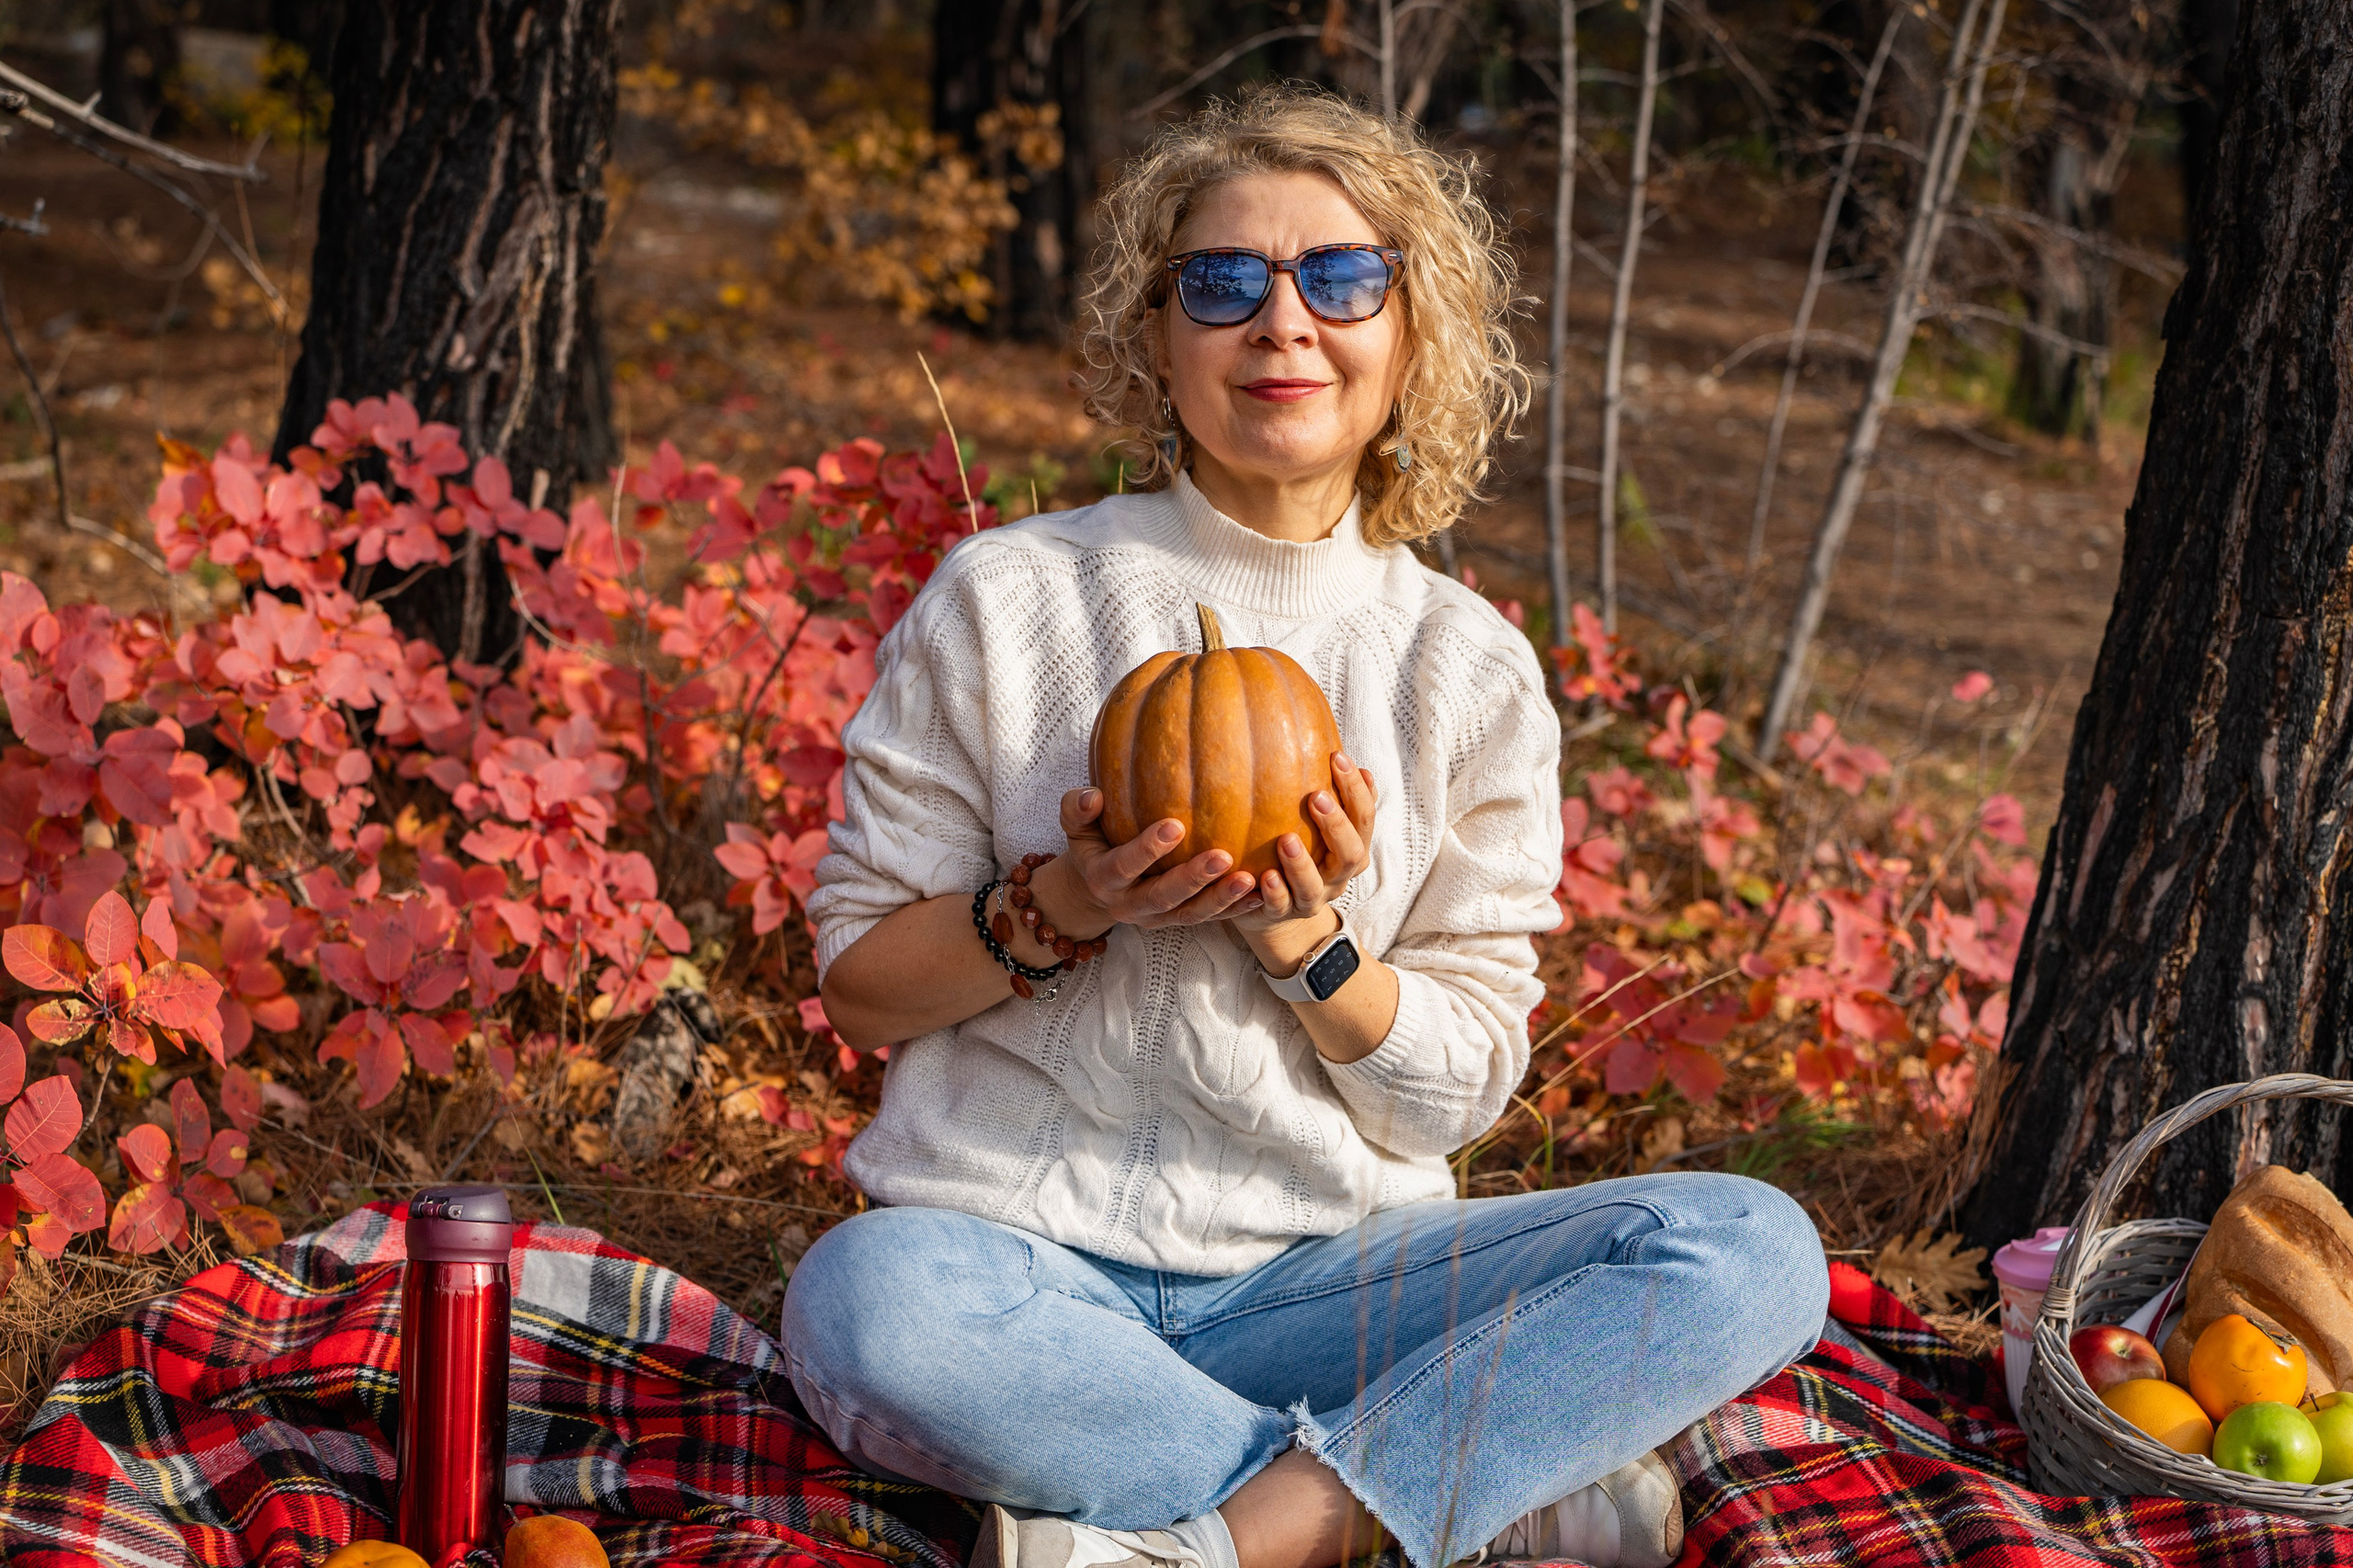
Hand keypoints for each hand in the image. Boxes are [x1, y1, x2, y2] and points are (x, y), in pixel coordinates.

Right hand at [1019, 789, 1261, 947]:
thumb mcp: (1075, 828)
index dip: (1147, 849)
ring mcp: (1156, 918)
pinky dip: (1235, 910)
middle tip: (1222, 856)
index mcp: (1103, 879)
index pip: (1124, 865)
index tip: (1174, 825)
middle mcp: (1130, 905)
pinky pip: (1208, 920)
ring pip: (1190, 915)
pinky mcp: (1177, 922)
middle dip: (1192, 879)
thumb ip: (1076, 809)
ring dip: (1220, 899)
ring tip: (1249, 879)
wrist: (1093, 892)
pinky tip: (1261, 893)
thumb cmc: (1091, 846)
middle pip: (1162, 896)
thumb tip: (1092, 795)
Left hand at [1231, 752, 1376, 971]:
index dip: (1356, 790)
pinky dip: (1276, 893)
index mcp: (1352, 848)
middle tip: (1316, 796)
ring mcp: (1312, 898)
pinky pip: (1281, 907)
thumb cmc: (1298, 849)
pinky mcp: (1282, 915)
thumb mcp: (1317, 822)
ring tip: (1286, 839)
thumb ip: (1330, 791)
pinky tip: (1265, 875)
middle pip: (1351, 854)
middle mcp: (1337, 876)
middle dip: (1337, 825)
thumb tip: (1336, 745)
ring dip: (1302, 862)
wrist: (1276, 909)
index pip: (1365, 818)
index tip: (1337, 757)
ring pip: (1315, 885)